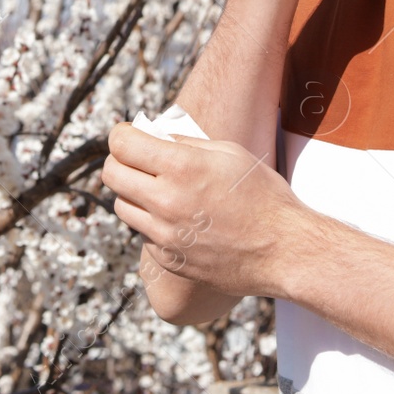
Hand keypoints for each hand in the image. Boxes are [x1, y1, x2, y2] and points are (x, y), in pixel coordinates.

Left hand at [101, 122, 309, 299]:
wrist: (283, 250)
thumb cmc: (262, 195)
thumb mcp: (228, 152)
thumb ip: (184, 142)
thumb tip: (153, 136)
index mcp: (181, 168)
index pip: (121, 144)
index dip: (122, 134)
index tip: (130, 135)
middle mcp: (165, 202)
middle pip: (111, 174)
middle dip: (120, 161)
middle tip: (138, 159)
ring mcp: (164, 235)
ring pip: (121, 205)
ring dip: (133, 193)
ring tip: (159, 189)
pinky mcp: (168, 258)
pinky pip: (142, 233)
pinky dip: (152, 222)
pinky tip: (179, 218)